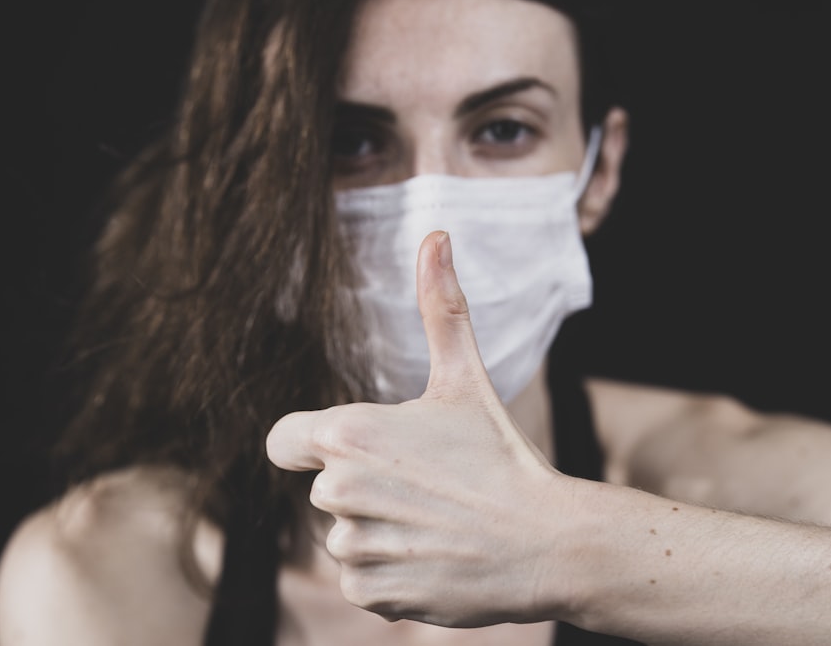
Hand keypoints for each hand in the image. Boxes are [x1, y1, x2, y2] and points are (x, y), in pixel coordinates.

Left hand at [266, 230, 568, 625]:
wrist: (547, 543)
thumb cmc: (501, 456)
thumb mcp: (466, 378)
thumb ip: (440, 307)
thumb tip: (435, 235)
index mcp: (348, 434)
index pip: (284, 441)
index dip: (311, 444)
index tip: (353, 449)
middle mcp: (338, 493)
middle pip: (326, 488)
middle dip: (366, 486)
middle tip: (428, 486)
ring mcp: (353, 548)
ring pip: (345, 535)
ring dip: (380, 530)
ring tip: (436, 522)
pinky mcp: (369, 594)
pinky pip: (359, 579)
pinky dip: (389, 572)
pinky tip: (434, 556)